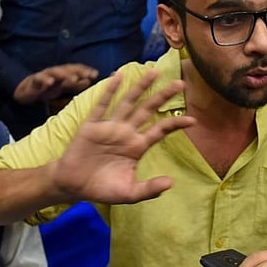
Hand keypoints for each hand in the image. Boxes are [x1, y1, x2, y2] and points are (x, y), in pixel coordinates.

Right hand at [12, 63, 98, 104]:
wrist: (28, 90)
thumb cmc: (48, 88)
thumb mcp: (63, 87)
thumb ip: (75, 84)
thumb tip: (89, 81)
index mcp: (63, 73)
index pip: (76, 70)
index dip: (85, 70)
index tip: (96, 74)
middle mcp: (56, 72)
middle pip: (68, 69)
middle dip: (78, 71)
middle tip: (88, 75)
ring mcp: (45, 75)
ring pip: (55, 73)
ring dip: (64, 74)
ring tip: (73, 78)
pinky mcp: (34, 81)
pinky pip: (39, 79)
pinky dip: (44, 80)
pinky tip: (50, 83)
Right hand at [49, 69, 194, 203]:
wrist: (73, 187)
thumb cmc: (102, 189)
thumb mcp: (129, 194)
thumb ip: (149, 189)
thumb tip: (171, 183)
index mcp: (137, 147)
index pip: (160, 130)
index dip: (176, 124)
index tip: (193, 120)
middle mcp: (126, 133)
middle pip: (148, 110)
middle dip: (163, 96)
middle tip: (180, 83)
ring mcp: (109, 127)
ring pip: (128, 103)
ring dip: (140, 87)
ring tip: (154, 72)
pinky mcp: (92, 126)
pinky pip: (102, 106)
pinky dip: (110, 91)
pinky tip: (118, 76)